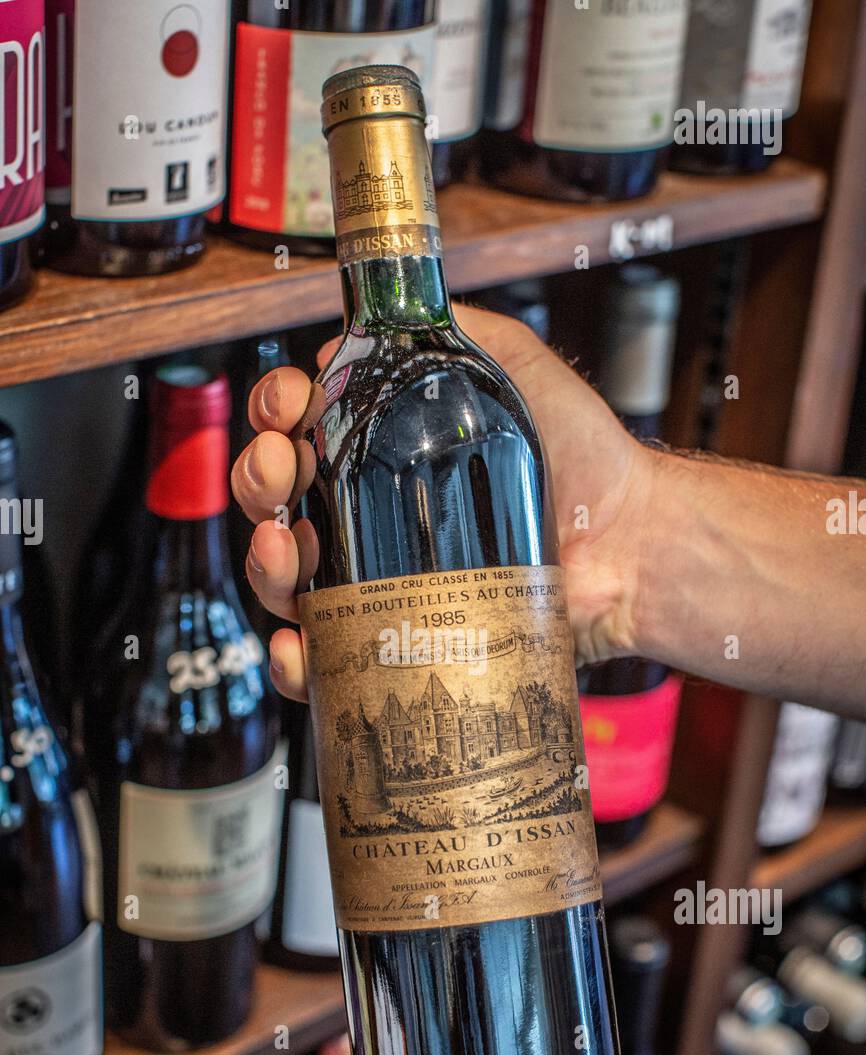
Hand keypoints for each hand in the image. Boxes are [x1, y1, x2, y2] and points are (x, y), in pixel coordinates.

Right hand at [231, 304, 658, 702]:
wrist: (630, 543)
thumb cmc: (584, 460)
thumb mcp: (514, 362)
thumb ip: (454, 330)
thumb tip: (370, 325)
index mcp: (385, 454)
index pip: (301, 429)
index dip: (275, 413)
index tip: (287, 406)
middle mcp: (373, 519)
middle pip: (277, 502)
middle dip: (258, 479)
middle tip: (283, 470)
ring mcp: (382, 585)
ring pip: (286, 581)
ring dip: (264, 562)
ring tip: (287, 546)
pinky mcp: (401, 644)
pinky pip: (329, 661)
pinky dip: (297, 659)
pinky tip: (299, 642)